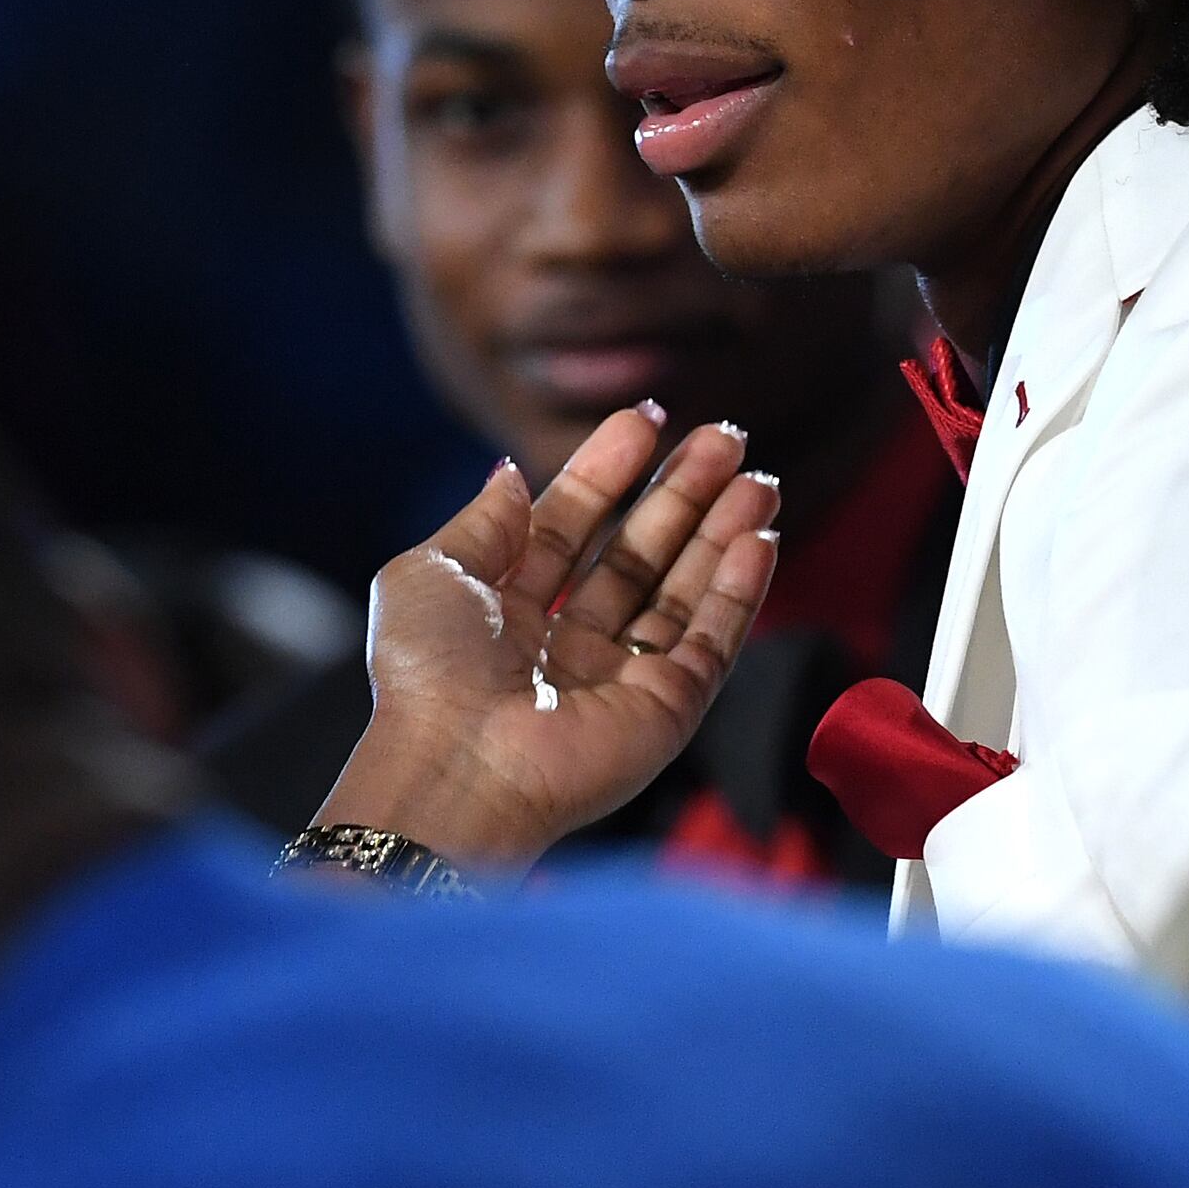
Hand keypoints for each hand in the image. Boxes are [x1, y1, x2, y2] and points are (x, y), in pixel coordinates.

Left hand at [314, 405, 780, 869]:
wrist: (456, 768)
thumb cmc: (429, 676)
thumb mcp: (434, 572)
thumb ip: (485, 520)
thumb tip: (508, 471)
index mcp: (507, 608)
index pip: (572, 523)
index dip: (608, 470)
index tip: (647, 418)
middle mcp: (567, 643)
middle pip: (639, 553)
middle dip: (682, 493)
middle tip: (727, 438)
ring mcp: (619, 677)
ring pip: (683, 592)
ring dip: (722, 533)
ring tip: (758, 479)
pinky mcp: (664, 710)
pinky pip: (712, 641)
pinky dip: (738, 591)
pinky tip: (760, 539)